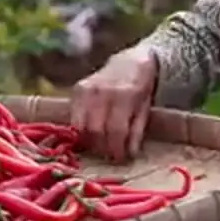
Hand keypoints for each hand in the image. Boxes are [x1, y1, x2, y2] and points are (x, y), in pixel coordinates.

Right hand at [69, 47, 156, 161]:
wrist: (129, 62)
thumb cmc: (140, 88)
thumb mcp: (145, 107)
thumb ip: (137, 130)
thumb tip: (130, 154)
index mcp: (124, 94)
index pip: (116, 129)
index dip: (117, 148)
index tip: (120, 158)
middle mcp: (102, 90)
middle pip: (95, 129)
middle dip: (102, 147)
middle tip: (110, 154)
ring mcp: (87, 88)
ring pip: (81, 125)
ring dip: (90, 141)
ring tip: (101, 146)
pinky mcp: (77, 89)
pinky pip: (74, 116)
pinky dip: (81, 129)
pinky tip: (92, 134)